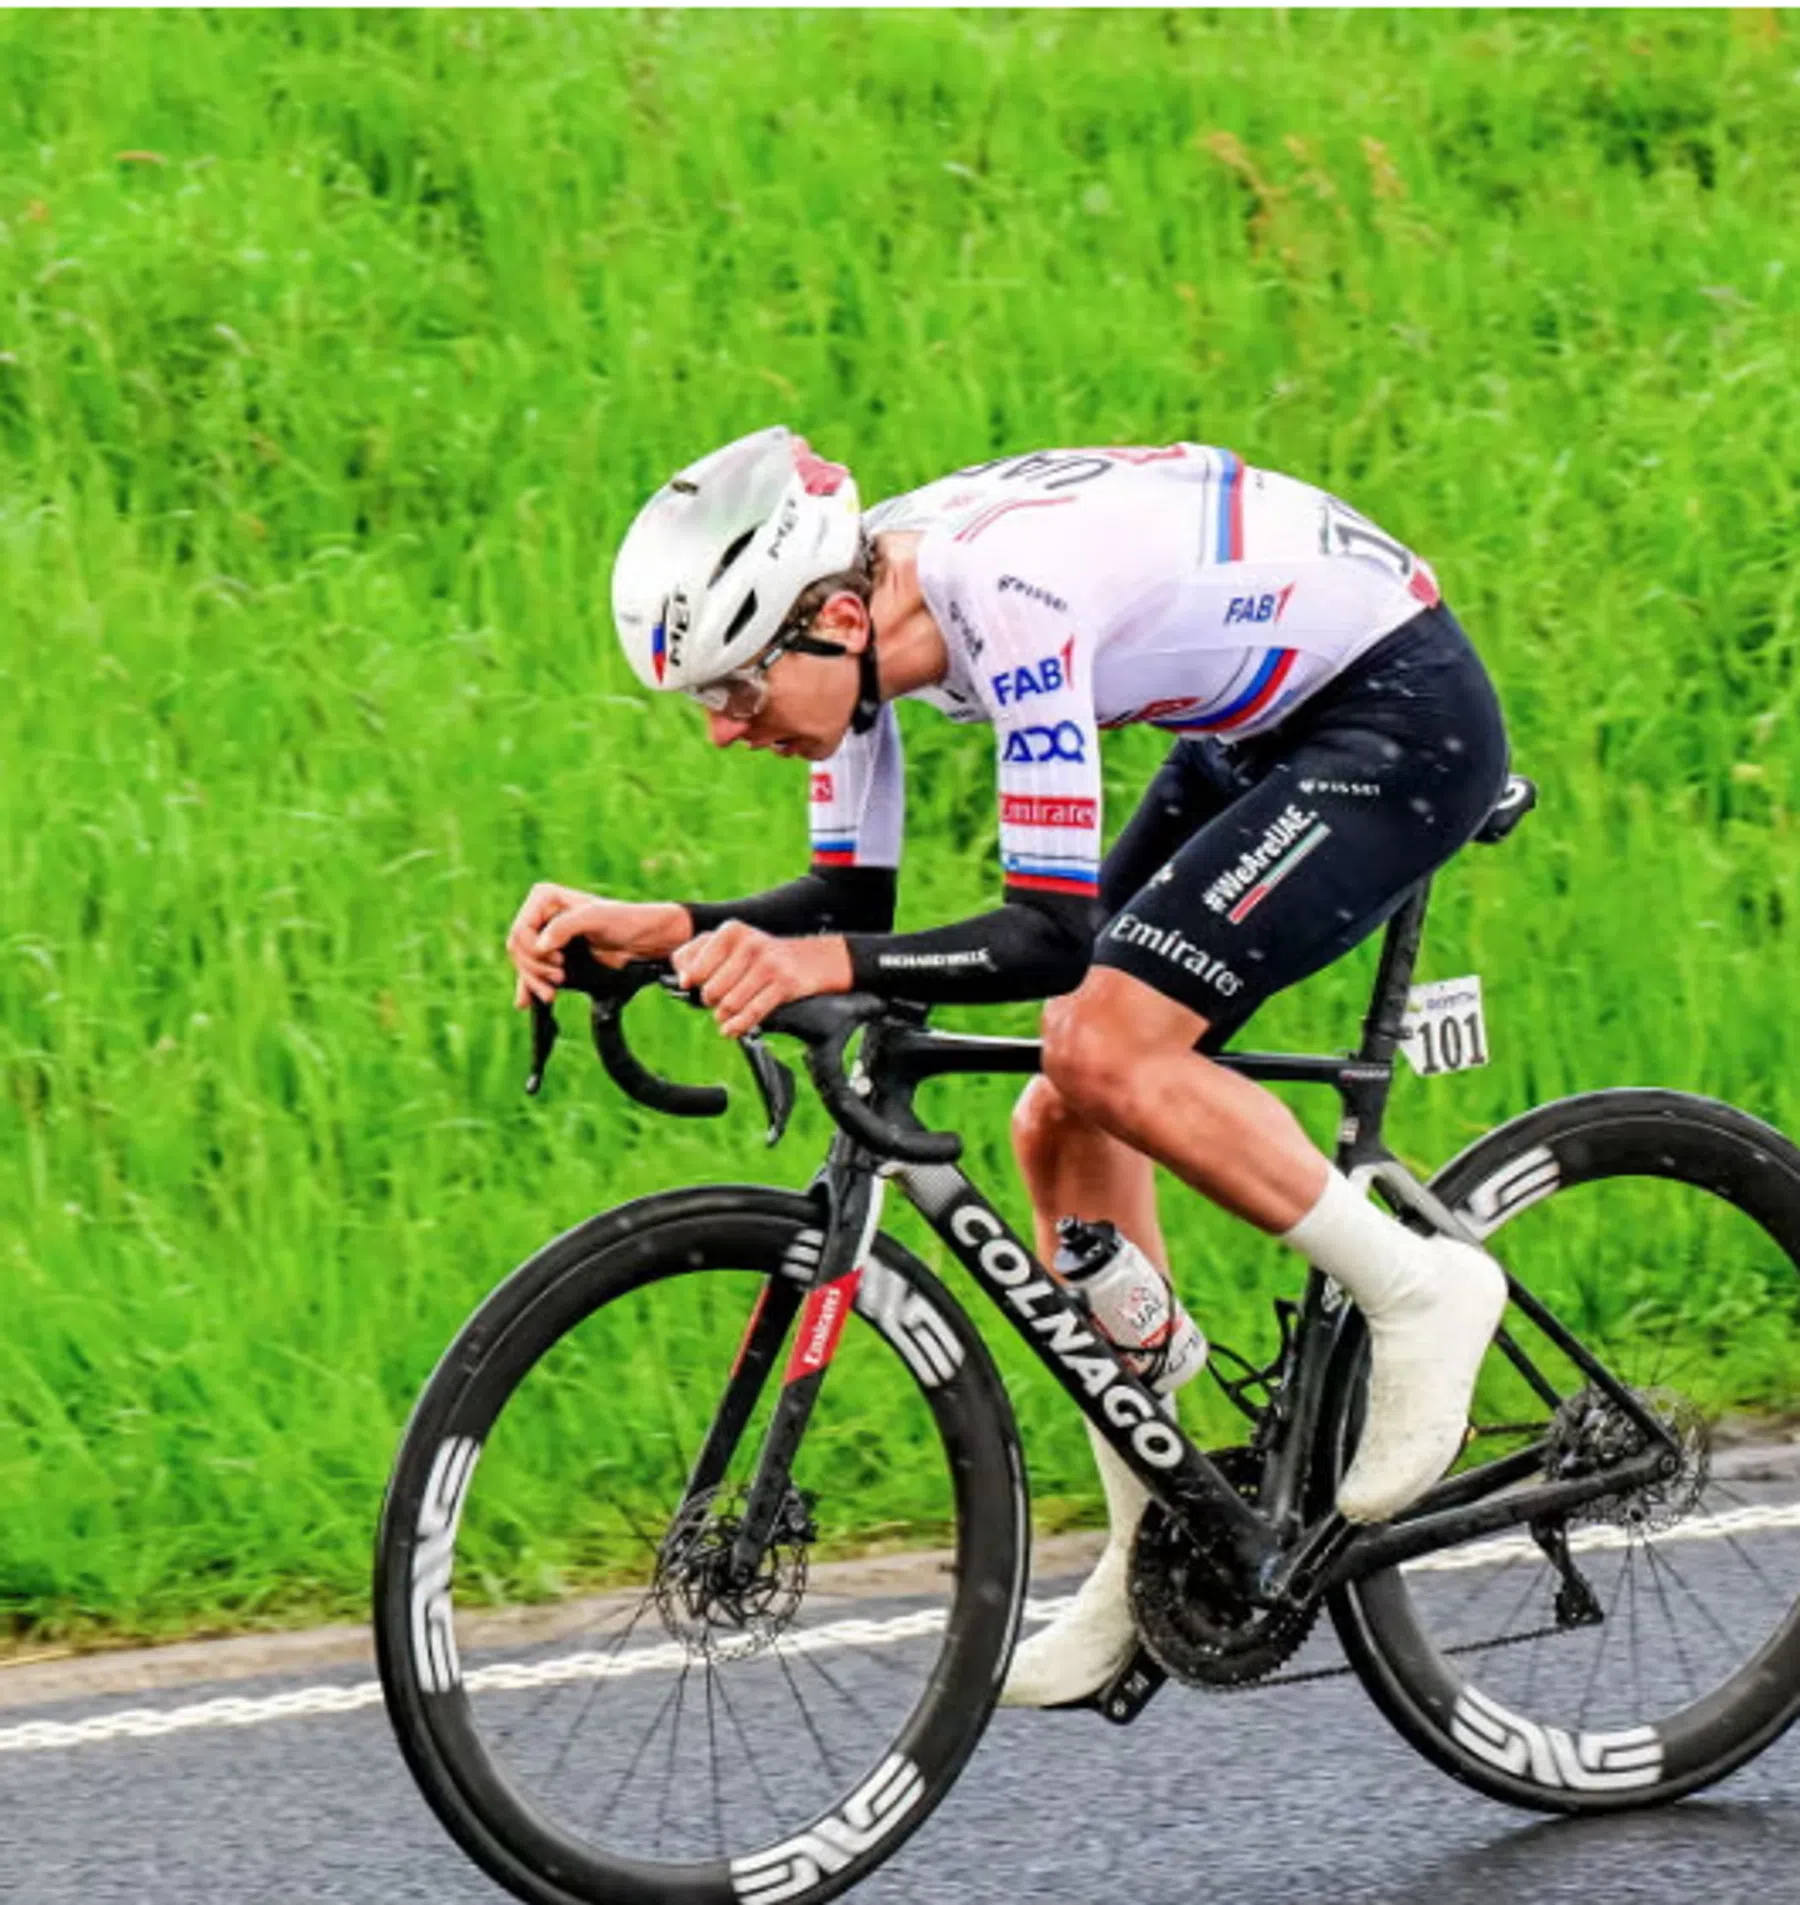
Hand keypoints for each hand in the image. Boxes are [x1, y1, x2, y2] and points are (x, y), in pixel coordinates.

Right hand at [505, 884, 689, 1007]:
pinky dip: (529, 986)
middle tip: (560, 977)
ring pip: (523, 964)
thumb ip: (565, 927)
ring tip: (552, 992)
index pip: (521, 931)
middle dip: (534, 969)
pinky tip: (529, 1001)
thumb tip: (539, 946)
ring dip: (534, 981)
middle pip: (518, 949)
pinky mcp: (552, 956)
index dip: (534, 950)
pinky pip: (531, 972)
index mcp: (545, 898)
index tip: (558, 959)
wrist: (643, 940)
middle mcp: (541, 915)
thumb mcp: (596, 918)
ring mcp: (545, 937)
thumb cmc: (625, 920)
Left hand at [671, 922, 852, 1039]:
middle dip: (710, 1001)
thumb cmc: (757, 956)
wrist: (806, 960)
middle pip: (711, 990)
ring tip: (725, 1013)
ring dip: (723, 1015)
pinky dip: (737, 1026)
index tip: (696, 986)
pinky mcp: (784, 985)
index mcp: (731, 931)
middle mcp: (749, 944)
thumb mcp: (727, 945)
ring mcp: (768, 964)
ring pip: (729, 1004)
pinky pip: (751, 1014)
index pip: (695, 969)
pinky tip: (730, 1029)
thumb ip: (695, 956)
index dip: (692, 983)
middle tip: (716, 1000)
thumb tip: (683, 980)